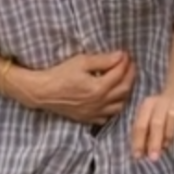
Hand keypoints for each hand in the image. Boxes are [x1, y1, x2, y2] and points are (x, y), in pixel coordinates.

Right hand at [21, 50, 136, 125]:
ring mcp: (94, 112)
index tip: (126, 55)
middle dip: (130, 75)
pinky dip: (113, 108)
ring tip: (123, 81)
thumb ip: (102, 60)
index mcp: (99, 88)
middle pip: (124, 89)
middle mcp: (100, 102)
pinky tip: (111, 99)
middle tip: (129, 65)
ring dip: (125, 92)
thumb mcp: (81, 62)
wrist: (43, 92)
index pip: (120, 74)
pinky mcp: (88, 118)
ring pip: (120, 105)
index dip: (125, 63)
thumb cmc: (59, 75)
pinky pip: (107, 116)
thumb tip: (120, 56)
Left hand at [131, 84, 173, 161]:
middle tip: (154, 157)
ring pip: (171, 114)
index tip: (138, 156)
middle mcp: (159, 103)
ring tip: (168, 145)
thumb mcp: (153, 117)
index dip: (138, 141)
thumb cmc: (164, 108)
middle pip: (155, 122)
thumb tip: (145, 154)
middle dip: (154, 140)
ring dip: (169, 130)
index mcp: (147, 108)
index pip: (140, 126)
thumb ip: (149, 134)